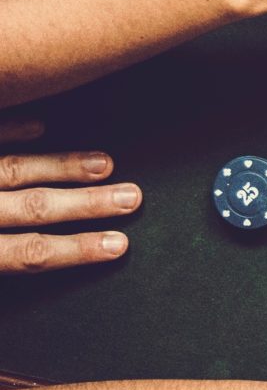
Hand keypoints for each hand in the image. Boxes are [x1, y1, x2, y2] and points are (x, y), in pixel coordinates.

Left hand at [0, 128, 139, 271]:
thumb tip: (26, 262)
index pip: (29, 252)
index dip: (76, 250)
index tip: (118, 246)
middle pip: (35, 207)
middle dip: (88, 203)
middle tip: (132, 197)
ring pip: (14, 168)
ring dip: (63, 166)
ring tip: (105, 163)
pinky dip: (13, 130)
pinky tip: (38, 127)